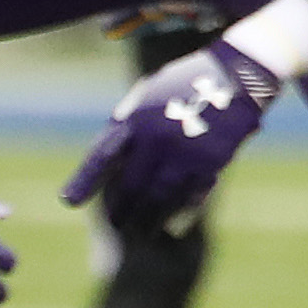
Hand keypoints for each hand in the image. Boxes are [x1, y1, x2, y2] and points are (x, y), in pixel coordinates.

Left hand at [62, 39, 283, 229]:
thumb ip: (127, 124)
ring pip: (161, 197)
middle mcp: (158, 138)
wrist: (237, 75)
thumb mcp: (148, 94)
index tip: (69, 202)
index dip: (84, 180)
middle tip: (116, 225)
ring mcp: (186, 152)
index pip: (102, 155)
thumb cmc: (186, 82)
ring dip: (150, 218)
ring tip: (143, 233)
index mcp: (137, 119)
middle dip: (121, 209)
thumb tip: (108, 159)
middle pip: (131, 185)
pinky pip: (191, 195)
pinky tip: (173, 224)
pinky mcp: (213, 161)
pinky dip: (180, 212)